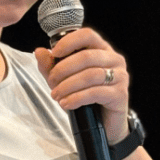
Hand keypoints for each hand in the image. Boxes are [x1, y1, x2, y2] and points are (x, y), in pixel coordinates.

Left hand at [34, 26, 129, 144]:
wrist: (104, 124)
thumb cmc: (86, 97)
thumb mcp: (64, 79)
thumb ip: (51, 66)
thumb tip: (39, 52)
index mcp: (102, 50)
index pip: (87, 35)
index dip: (69, 42)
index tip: (54, 53)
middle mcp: (114, 59)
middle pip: (86, 57)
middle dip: (63, 70)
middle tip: (51, 82)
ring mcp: (120, 76)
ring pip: (90, 75)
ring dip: (68, 85)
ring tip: (56, 95)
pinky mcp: (120, 94)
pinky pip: (96, 92)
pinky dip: (77, 98)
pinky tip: (66, 104)